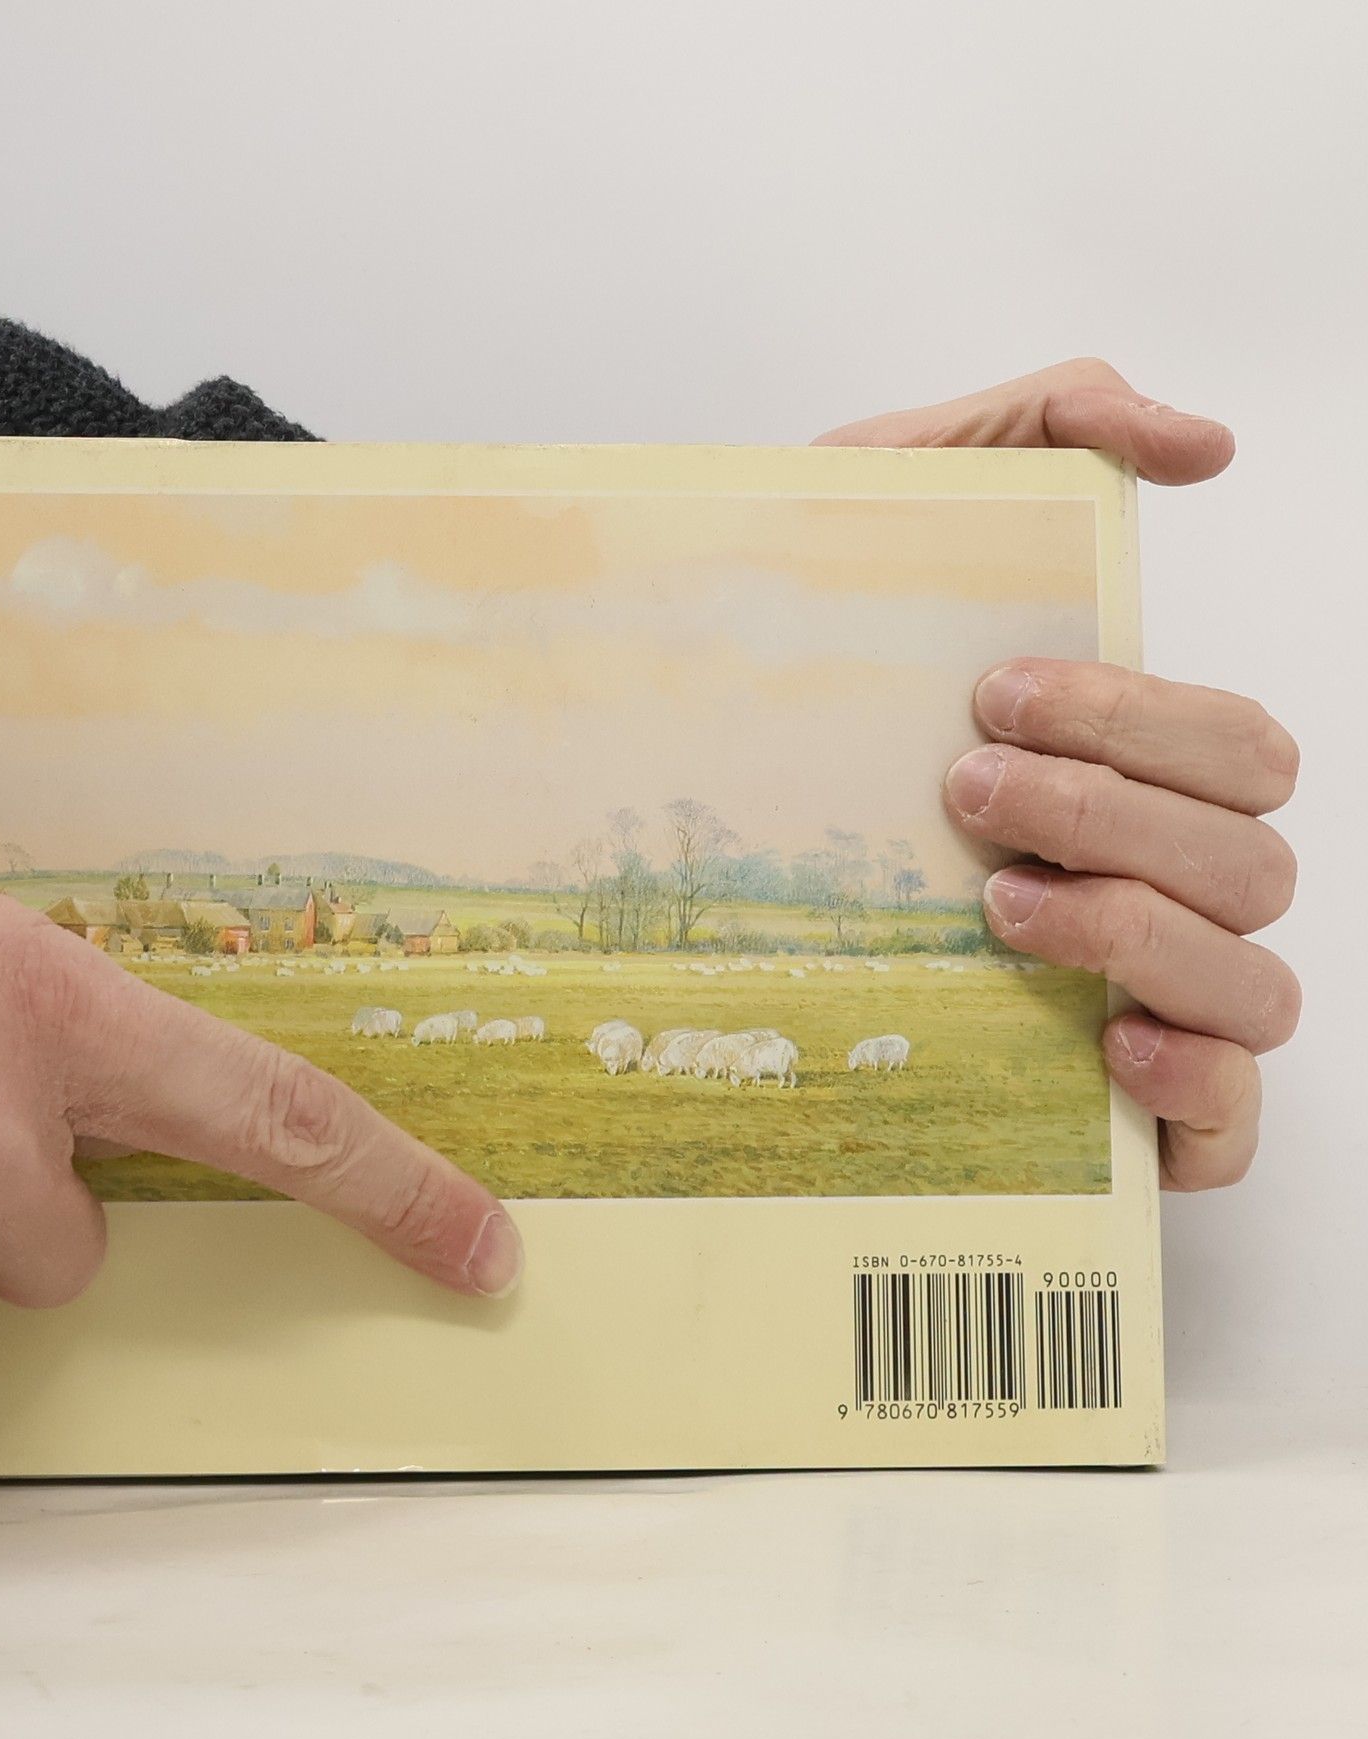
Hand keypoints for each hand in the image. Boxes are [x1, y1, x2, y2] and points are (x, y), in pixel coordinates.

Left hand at [819, 360, 1298, 1188]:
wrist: (673, 823)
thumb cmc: (797, 674)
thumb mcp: (888, 506)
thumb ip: (1040, 427)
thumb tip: (1201, 441)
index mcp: (1132, 774)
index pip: (1231, 748)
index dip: (1138, 720)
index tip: (991, 698)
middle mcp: (1158, 884)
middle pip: (1249, 856)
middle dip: (1114, 814)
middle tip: (965, 789)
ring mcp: (1148, 1000)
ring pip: (1254, 979)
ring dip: (1137, 933)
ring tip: (997, 905)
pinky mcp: (1119, 1112)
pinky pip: (1229, 1122)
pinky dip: (1199, 1084)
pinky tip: (1107, 1044)